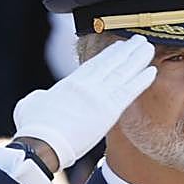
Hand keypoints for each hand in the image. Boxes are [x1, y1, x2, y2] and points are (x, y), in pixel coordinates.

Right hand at [12, 34, 156, 169]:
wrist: (43, 142)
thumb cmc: (34, 127)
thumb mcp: (31, 104)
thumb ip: (40, 97)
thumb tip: (41, 98)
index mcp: (70, 84)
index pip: (94, 66)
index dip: (109, 55)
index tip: (119, 47)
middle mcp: (87, 86)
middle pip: (111, 64)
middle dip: (126, 51)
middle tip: (139, 41)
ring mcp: (99, 96)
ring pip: (122, 73)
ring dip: (137, 59)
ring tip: (148, 48)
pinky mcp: (109, 110)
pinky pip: (129, 92)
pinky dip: (141, 80)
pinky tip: (152, 70)